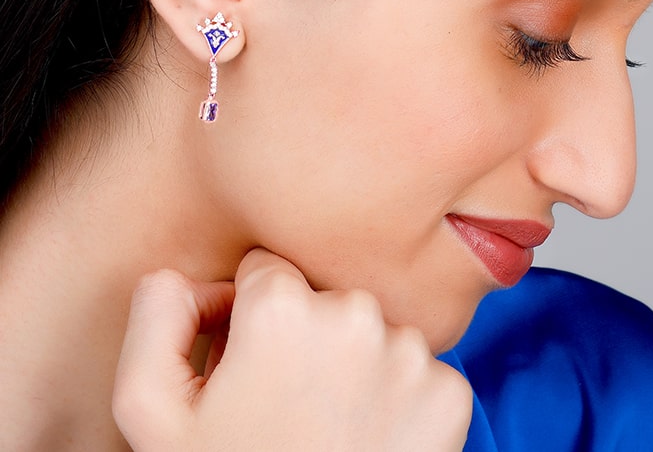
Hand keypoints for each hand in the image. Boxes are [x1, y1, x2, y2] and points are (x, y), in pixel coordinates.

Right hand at [113, 248, 471, 450]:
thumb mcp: (151, 411)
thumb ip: (156, 316)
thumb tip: (186, 277)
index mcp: (282, 308)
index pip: (263, 270)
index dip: (247, 315)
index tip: (248, 360)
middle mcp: (354, 314)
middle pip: (318, 295)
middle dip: (299, 332)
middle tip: (283, 398)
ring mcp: (409, 353)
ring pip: (368, 328)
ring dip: (349, 360)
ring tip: (325, 420)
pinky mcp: (448, 390)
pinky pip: (414, 366)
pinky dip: (394, 392)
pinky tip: (367, 434)